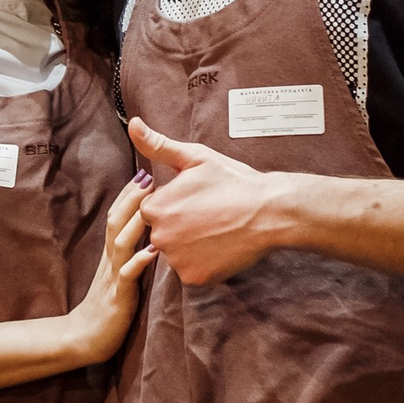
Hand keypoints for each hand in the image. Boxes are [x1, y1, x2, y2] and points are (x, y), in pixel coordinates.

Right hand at [62, 175, 155, 362]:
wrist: (84, 338)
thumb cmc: (108, 307)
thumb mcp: (118, 275)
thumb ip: (129, 255)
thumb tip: (149, 235)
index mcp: (111, 254)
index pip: (117, 217)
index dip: (129, 195)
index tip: (144, 172)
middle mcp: (110, 260)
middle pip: (116, 222)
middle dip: (132, 198)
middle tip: (148, 175)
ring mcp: (113, 276)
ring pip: (120, 242)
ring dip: (135, 221)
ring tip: (151, 204)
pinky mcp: (118, 296)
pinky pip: (127, 275)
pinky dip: (139, 261)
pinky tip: (154, 250)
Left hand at [128, 117, 294, 284]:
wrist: (269, 212)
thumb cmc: (233, 181)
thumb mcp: (194, 158)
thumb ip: (157, 146)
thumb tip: (134, 125)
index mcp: (154, 207)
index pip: (153, 210)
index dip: (176, 204)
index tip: (198, 200)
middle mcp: (159, 237)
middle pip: (162, 233)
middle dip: (181, 226)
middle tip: (210, 215)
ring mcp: (176, 260)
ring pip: (177, 253)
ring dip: (191, 246)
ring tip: (217, 230)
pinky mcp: (194, 278)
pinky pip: (192, 271)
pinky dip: (204, 263)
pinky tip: (221, 247)